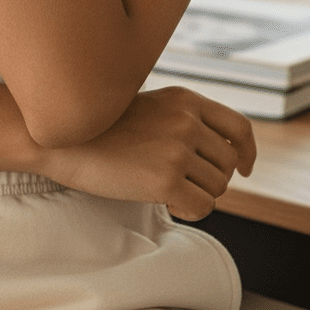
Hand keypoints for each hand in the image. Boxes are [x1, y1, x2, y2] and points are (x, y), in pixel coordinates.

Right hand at [34, 86, 255, 220]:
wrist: (62, 138)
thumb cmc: (103, 127)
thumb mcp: (150, 107)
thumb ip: (185, 119)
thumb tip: (225, 153)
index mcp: (185, 99)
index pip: (239, 127)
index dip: (248, 152)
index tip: (245, 168)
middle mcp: (187, 121)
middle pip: (228, 164)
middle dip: (209, 178)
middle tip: (178, 180)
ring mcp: (178, 150)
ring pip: (218, 188)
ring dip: (196, 194)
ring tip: (163, 186)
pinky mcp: (167, 181)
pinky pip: (203, 208)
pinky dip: (188, 211)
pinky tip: (163, 201)